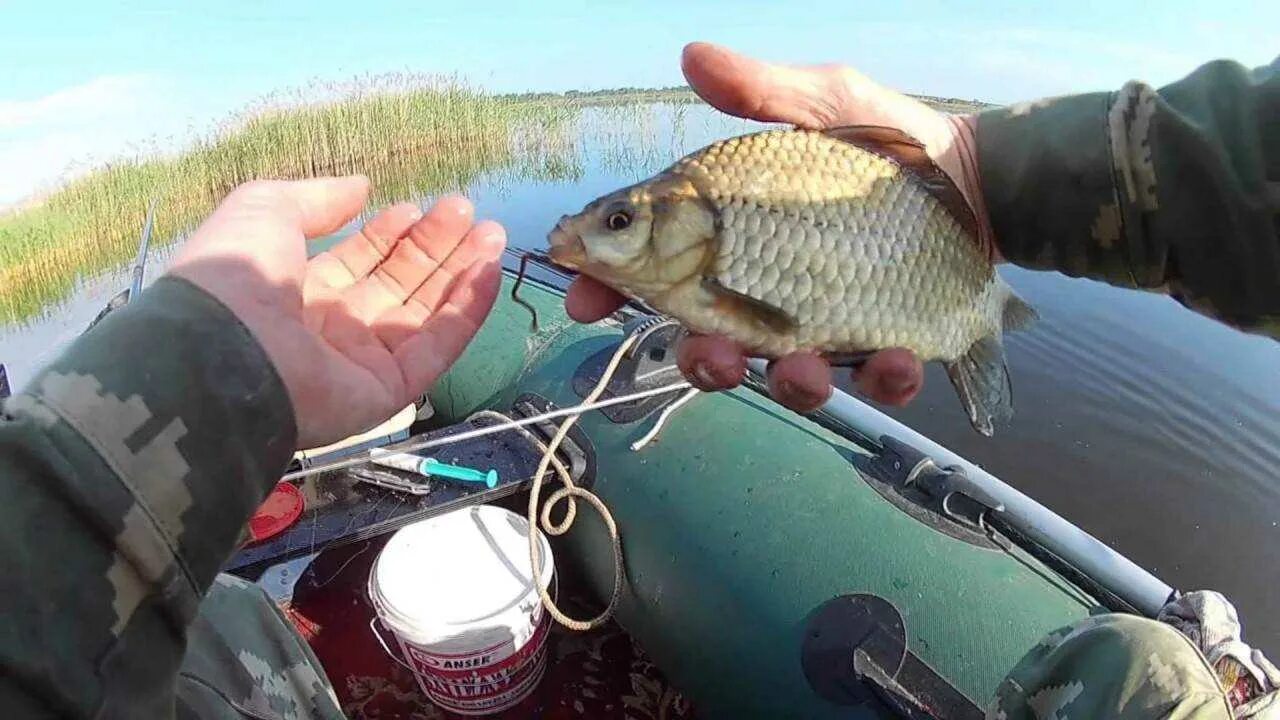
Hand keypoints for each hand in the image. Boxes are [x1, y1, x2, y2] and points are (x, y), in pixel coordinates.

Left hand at [168, 177, 505, 447]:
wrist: (223, 353)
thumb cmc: (235, 275)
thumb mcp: (263, 211)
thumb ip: (315, 198)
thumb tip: (360, 187)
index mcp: (295, 291)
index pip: (355, 262)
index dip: (388, 235)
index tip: (417, 207)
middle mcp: (331, 329)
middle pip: (397, 285)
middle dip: (433, 247)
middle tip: (467, 211)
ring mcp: (362, 364)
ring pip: (424, 314)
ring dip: (459, 273)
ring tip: (491, 233)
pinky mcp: (389, 392)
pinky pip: (435, 348)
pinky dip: (465, 311)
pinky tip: (488, 271)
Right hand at [565, 42, 994, 411]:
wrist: (982, 175)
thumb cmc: (891, 140)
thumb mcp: (826, 104)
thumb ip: (762, 92)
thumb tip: (692, 54)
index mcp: (739, 240)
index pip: (658, 269)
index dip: (612, 289)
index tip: (584, 300)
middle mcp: (772, 292)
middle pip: (712, 343)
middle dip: (702, 360)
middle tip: (709, 350)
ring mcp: (829, 326)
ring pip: (787, 378)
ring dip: (788, 384)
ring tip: (807, 367)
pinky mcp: (888, 345)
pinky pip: (875, 380)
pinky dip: (883, 377)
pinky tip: (898, 357)